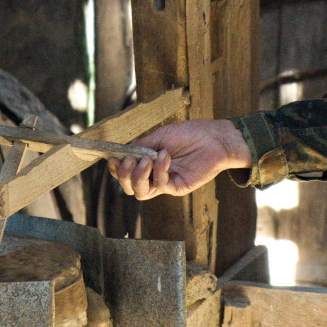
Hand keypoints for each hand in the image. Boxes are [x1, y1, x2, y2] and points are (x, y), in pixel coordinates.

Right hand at [107, 118, 252, 199]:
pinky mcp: (178, 187)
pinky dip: (159, 170)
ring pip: (141, 192)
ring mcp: (166, 183)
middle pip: (130, 187)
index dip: (116, 169)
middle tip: (129, 161)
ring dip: (139, 176)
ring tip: (147, 159)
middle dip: (124, 175)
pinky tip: (165, 156)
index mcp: (148, 162)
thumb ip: (141, 145)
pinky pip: (161, 185)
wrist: (214, 137)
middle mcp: (155, 175)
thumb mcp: (160, 136)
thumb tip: (122, 152)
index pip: (126, 173)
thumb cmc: (190, 134)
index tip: (112, 158)